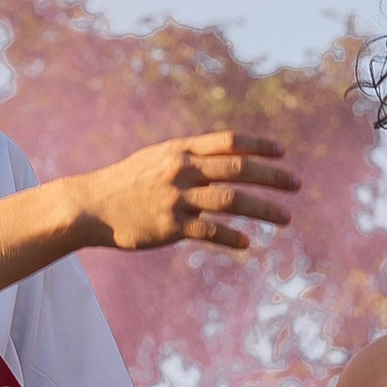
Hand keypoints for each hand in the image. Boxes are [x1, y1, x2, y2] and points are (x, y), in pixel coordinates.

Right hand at [69, 132, 299, 255]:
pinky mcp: (170, 226)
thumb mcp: (155, 159)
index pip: (228, 141)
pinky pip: (209, 231)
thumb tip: (220, 157)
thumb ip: (187, 158)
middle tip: (297, 185)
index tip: (282, 152)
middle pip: (238, 169)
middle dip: (272, 176)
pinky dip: (231, 238)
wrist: (90, 206)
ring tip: (286, 218)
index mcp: (179, 150)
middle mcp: (181, 170)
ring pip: (231, 200)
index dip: (259, 145)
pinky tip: (246, 244)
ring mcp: (176, 198)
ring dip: (263, 209)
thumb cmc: (125, 183)